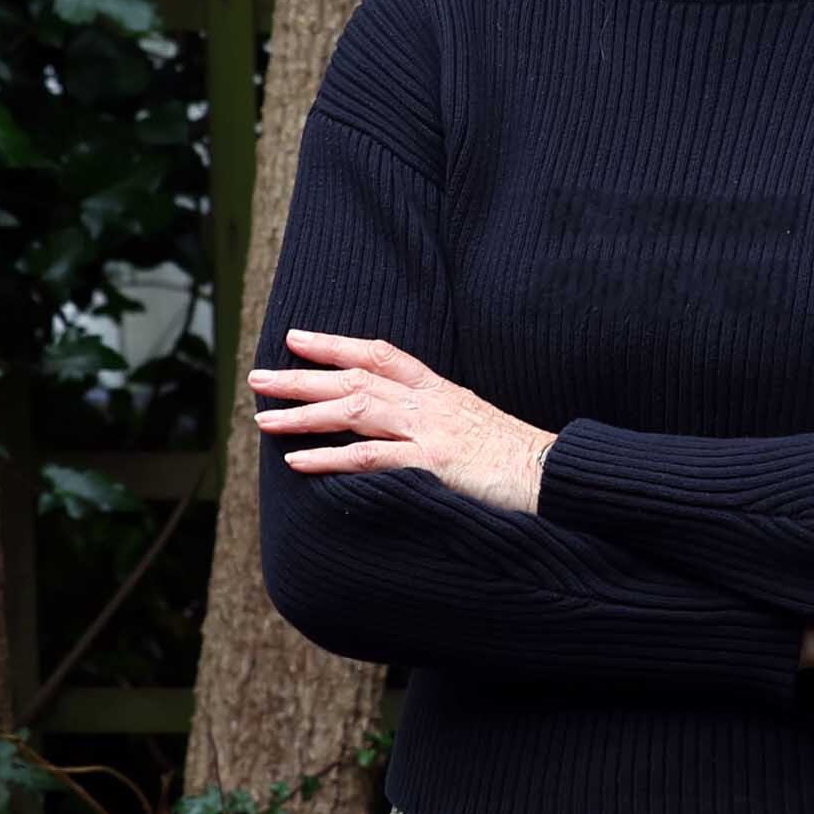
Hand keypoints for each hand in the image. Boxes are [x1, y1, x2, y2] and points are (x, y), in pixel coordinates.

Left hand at [251, 329, 555, 513]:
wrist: (556, 476)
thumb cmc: (518, 457)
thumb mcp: (475, 423)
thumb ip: (437, 417)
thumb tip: (401, 424)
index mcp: (440, 389)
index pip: (379, 353)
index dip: (335, 344)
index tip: (297, 338)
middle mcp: (429, 402)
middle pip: (354, 379)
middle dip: (301, 377)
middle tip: (257, 377)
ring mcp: (430, 431)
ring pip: (354, 411)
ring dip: (304, 413)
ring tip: (263, 418)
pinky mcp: (433, 464)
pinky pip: (371, 458)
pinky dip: (330, 458)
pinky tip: (297, 461)